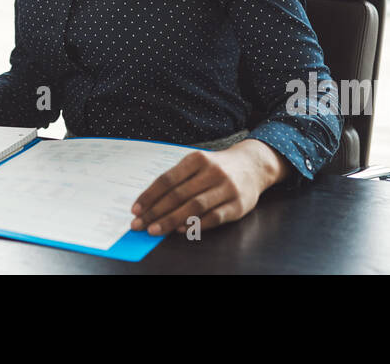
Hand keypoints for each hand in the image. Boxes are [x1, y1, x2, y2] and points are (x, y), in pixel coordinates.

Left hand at [130, 139, 292, 235]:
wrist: (253, 165)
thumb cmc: (217, 167)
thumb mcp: (197, 163)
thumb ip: (178, 180)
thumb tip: (152, 204)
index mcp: (197, 159)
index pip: (167, 179)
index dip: (150, 196)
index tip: (136, 209)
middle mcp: (212, 172)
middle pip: (179, 195)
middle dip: (156, 212)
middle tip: (140, 225)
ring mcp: (227, 188)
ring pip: (195, 207)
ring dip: (172, 220)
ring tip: (156, 230)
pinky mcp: (238, 205)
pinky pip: (214, 217)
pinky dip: (197, 225)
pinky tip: (182, 230)